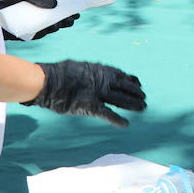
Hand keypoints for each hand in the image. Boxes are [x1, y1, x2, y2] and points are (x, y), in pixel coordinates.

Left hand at [0, 0, 77, 39]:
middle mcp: (27, 17)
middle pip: (48, 20)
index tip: (74, 9)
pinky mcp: (14, 35)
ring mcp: (21, 26)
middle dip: (62, 19)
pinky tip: (50, 28)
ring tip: (65, 22)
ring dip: (54, 26)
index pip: (49, 9)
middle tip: (73, 18)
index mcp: (29, 6)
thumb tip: (54, 3)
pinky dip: (42, 32)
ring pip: (42, 29)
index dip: (61, 10)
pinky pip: (30, 36)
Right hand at [23, 59, 145, 126]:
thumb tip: (93, 73)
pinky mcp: (91, 106)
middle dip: (135, 93)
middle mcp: (103, 81)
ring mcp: (98, 93)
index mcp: (100, 70)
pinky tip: (126, 124)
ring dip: (133, 104)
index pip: (121, 75)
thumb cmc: (59, 74)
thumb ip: (89, 72)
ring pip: (121, 100)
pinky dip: (117, 120)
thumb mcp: (79, 68)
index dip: (130, 80)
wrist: (49, 82)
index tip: (138, 83)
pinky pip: (108, 114)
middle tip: (144, 98)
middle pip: (124, 88)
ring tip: (143, 108)